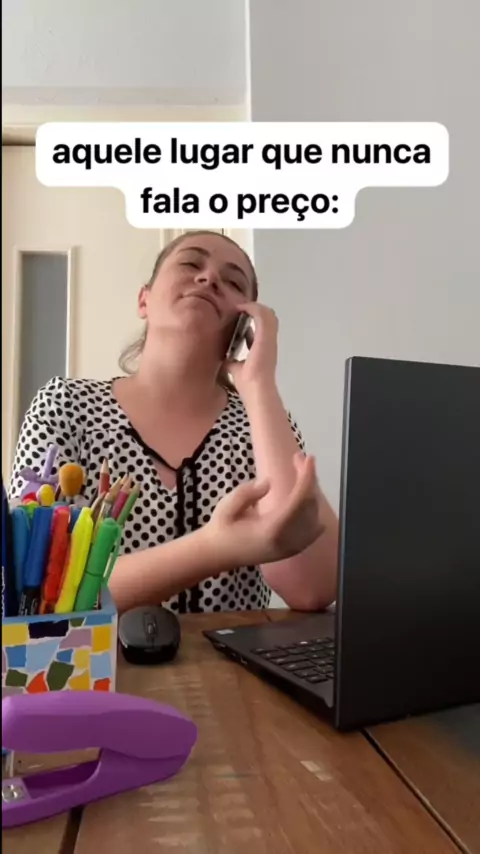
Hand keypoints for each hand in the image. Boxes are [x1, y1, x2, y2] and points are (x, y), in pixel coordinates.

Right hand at [205, 452, 323, 566]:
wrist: (219, 555)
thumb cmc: (221, 530)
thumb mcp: (226, 507)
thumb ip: (246, 493)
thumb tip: (269, 483)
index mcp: (271, 530)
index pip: (298, 501)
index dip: (306, 478)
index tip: (308, 458)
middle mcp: (286, 540)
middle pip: (309, 506)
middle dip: (308, 479)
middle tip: (299, 458)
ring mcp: (291, 548)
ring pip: (314, 515)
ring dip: (311, 492)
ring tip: (301, 472)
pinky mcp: (291, 549)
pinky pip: (312, 530)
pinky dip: (315, 511)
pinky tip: (311, 497)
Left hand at [226, 303, 277, 396]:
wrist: (256, 388)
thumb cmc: (248, 383)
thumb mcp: (236, 368)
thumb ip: (232, 361)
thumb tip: (223, 358)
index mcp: (264, 349)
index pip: (261, 330)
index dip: (252, 321)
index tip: (239, 317)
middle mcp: (269, 342)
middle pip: (268, 318)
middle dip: (255, 310)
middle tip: (240, 308)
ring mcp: (269, 338)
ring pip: (267, 314)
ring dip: (254, 307)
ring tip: (240, 305)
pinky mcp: (266, 336)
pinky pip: (262, 314)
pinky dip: (252, 308)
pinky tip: (241, 307)